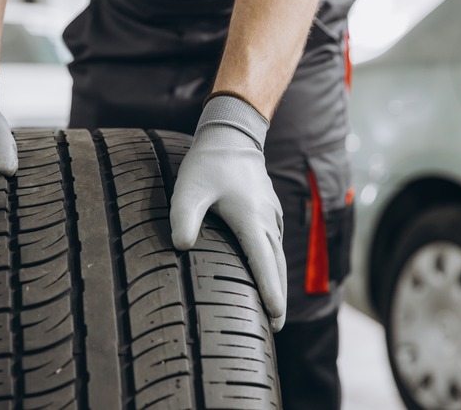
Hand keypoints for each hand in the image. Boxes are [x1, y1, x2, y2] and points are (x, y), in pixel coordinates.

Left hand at [170, 95, 286, 330]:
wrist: (231, 134)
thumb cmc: (208, 163)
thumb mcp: (188, 191)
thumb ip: (183, 219)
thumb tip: (181, 248)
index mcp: (251, 220)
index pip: (264, 265)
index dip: (270, 293)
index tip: (275, 318)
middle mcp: (266, 220)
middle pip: (277, 266)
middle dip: (277, 297)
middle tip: (275, 326)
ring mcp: (270, 215)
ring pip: (278, 255)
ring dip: (278, 281)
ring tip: (273, 308)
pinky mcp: (268, 209)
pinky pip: (275, 243)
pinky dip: (275, 263)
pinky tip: (268, 271)